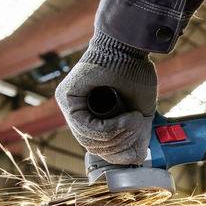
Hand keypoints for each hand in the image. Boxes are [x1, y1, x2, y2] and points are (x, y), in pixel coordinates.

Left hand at [56, 32, 156, 164]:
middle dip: (119, 145)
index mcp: (90, 113)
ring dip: (116, 136)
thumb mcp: (138, 112)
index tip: (138, 141)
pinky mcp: (66, 96)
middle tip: (138, 129)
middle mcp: (74, 109)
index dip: (118, 151)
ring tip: (134, 121)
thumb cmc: (135, 72)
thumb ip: (135, 134)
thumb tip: (136, 159)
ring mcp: (67, 103)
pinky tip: (124, 119)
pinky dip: (107, 128)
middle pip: (91, 146)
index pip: (97, 146)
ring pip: (87, 140)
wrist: (130, 46)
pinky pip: (83, 126)